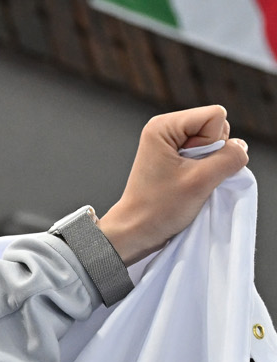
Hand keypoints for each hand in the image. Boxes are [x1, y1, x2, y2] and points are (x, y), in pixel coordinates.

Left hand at [98, 105, 250, 263]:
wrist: (136, 231)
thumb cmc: (159, 208)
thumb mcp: (201, 180)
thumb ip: (229, 157)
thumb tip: (241, 146)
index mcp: (164, 125)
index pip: (216, 115)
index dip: (213, 142)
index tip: (190, 165)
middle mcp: (167, 128)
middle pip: (217, 126)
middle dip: (213, 153)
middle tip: (189, 175)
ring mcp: (172, 142)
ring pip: (216, 141)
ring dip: (210, 163)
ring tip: (187, 180)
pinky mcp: (177, 157)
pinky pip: (208, 154)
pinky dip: (206, 169)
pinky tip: (189, 182)